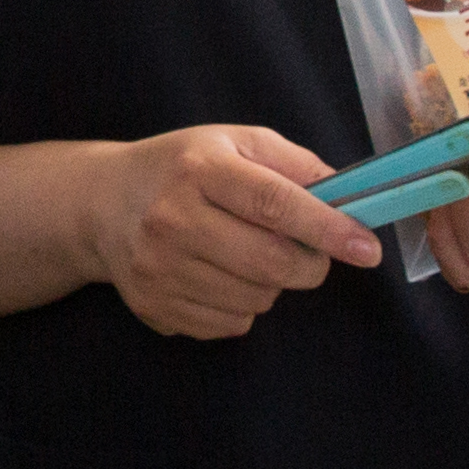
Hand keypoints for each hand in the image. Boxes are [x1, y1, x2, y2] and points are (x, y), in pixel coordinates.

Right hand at [83, 123, 384, 339]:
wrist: (101, 204)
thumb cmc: (181, 168)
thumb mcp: (234, 144)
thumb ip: (293, 165)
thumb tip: (349, 199)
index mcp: (198, 169)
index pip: (275, 203)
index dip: (328, 228)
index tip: (366, 248)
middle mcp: (172, 219)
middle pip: (270, 263)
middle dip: (309, 265)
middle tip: (310, 255)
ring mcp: (158, 268)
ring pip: (256, 300)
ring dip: (272, 285)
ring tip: (248, 257)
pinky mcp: (153, 305)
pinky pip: (230, 325)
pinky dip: (242, 307)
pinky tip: (220, 277)